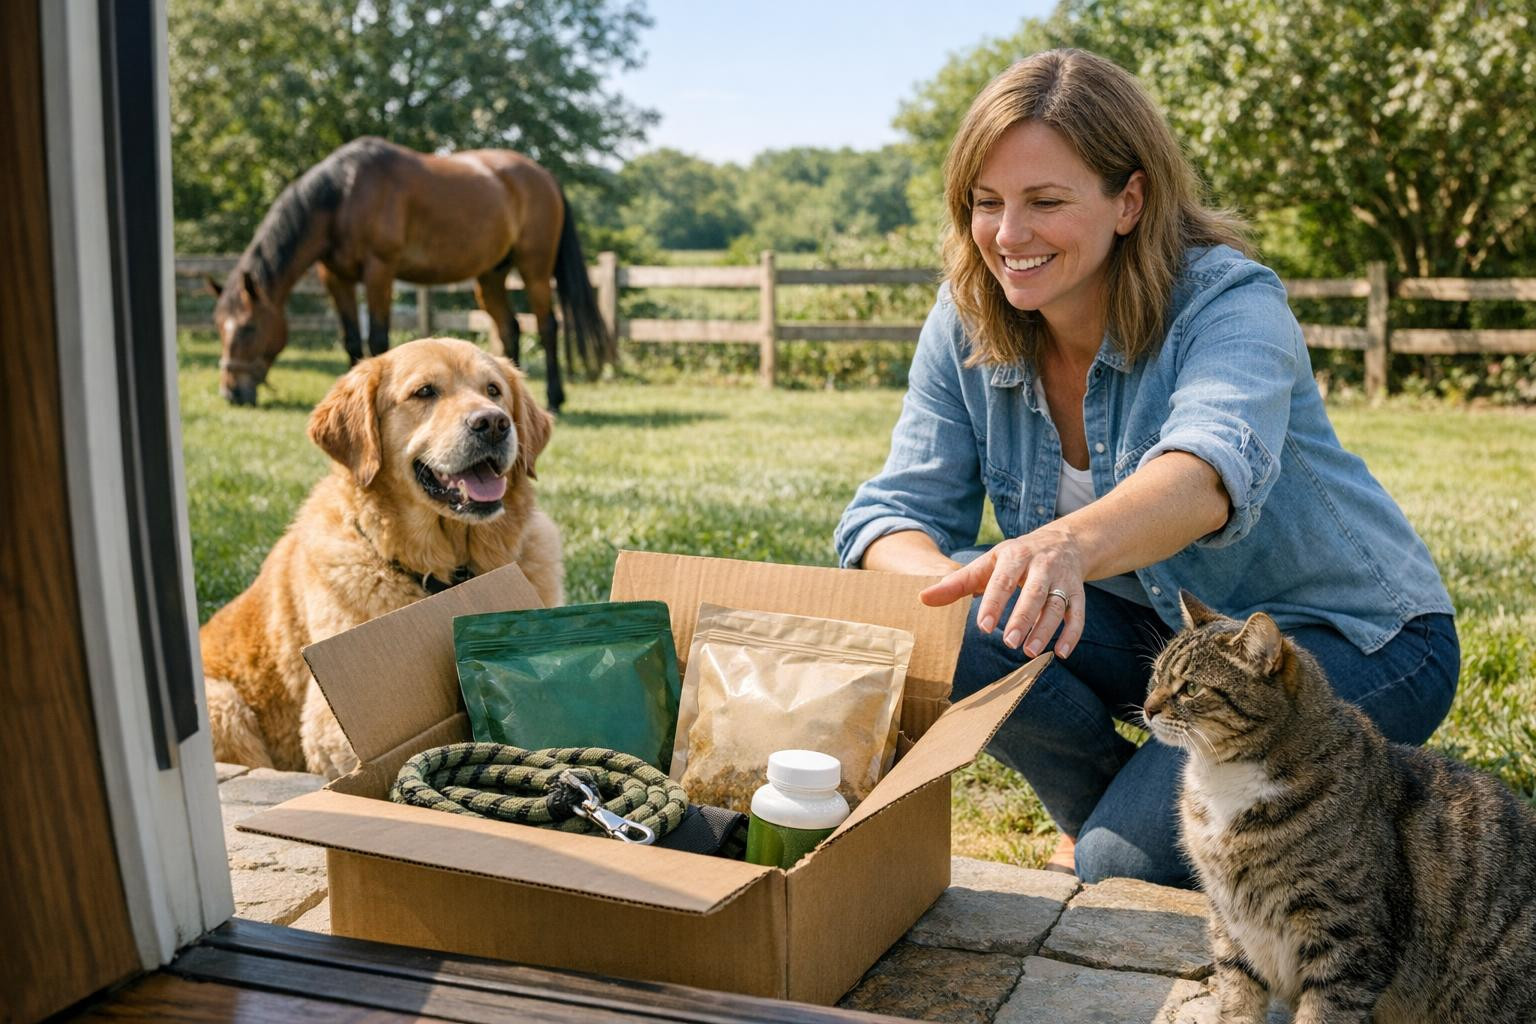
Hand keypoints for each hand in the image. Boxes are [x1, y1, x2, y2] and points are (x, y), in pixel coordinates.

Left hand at [919, 526, 1085, 657]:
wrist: (1064, 541)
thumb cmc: (1016, 557)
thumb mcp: (987, 563)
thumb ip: (957, 583)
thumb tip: (923, 598)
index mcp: (1015, 556)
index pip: (1003, 580)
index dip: (994, 602)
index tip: (983, 626)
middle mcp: (1041, 565)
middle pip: (1034, 593)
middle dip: (1022, 618)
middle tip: (1008, 643)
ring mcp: (1062, 579)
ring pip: (1056, 605)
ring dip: (1045, 630)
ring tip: (1029, 652)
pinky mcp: (1078, 592)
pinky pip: (1078, 614)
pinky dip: (1071, 634)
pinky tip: (1061, 654)